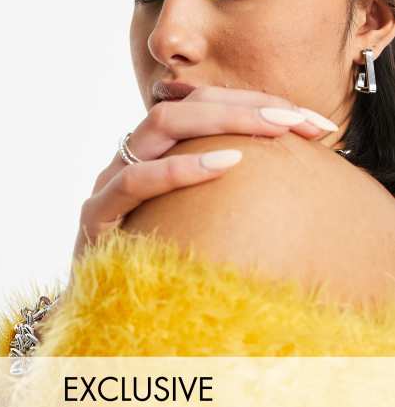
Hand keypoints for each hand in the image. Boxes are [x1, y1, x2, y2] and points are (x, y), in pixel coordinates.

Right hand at [72, 86, 333, 261]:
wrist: (96, 304)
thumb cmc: (152, 258)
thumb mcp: (192, 215)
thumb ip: (222, 188)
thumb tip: (290, 175)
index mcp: (156, 152)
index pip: (203, 104)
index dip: (255, 103)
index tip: (310, 119)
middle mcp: (132, 156)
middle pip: (184, 104)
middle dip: (245, 104)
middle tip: (297, 119)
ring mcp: (110, 180)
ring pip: (160, 125)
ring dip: (222, 120)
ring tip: (274, 130)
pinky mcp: (96, 216)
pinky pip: (135, 181)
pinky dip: (180, 169)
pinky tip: (226, 164)